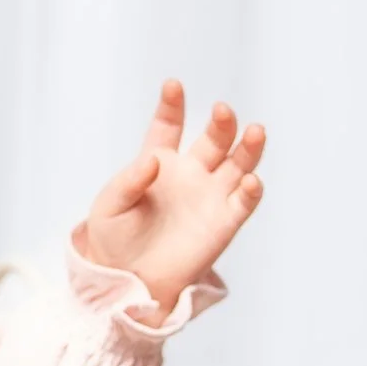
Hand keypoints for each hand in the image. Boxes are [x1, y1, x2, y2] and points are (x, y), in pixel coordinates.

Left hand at [82, 79, 266, 316]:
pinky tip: (250, 180)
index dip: (172, 105)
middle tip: (222, 111)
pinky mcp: (224, 223)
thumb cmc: (114, 238)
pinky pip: (243, 202)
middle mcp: (191, 172)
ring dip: (249, 147)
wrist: (128, 280)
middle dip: (221, 123)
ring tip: (256, 131)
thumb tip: (153, 161)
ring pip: (238, 163)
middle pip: (214, 139)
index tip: (172, 85)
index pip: (169, 125)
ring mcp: (210, 196)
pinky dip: (251, 190)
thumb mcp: (110, 206)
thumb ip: (129, 181)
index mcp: (159, 161)